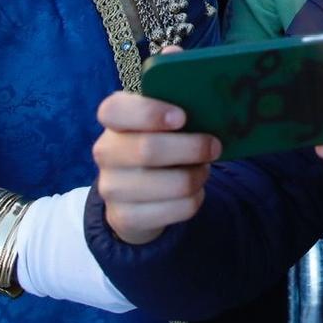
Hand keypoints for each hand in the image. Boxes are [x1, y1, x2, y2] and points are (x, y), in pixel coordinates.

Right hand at [92, 89, 220, 245]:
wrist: (134, 193)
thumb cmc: (158, 141)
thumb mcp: (160, 120)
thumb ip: (178, 107)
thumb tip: (216, 106)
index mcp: (113, 119)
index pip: (114, 110)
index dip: (149, 113)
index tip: (182, 117)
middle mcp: (106, 152)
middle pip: (148, 149)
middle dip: (192, 148)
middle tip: (214, 146)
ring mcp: (112, 188)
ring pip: (171, 184)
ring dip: (198, 176)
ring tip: (203, 169)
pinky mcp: (126, 217)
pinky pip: (178, 209)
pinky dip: (195, 199)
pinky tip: (193, 191)